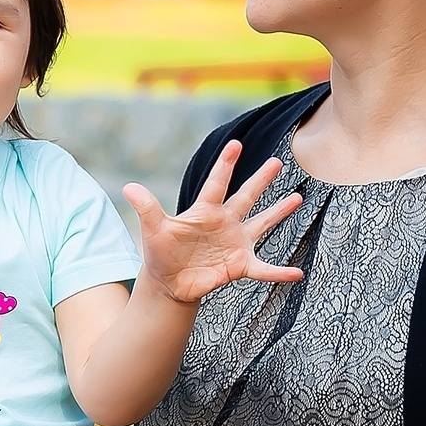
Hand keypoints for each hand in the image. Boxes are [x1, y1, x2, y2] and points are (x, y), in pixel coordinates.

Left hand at [124, 139, 305, 307]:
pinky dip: (279, 272)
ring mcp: (235, 242)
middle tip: (277, 161)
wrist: (170, 281)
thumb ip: (147, 208)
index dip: (225, 165)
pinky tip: (296, 274)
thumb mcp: (154, 229)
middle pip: (246, 196)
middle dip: (260, 179)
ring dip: (279, 212)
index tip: (235, 144)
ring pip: (262, 223)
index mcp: (205, 211)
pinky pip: (264, 268)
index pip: (216, 183)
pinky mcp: (240, 265)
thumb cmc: (162, 252)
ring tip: (297, 198)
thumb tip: (128, 187)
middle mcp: (225, 222)